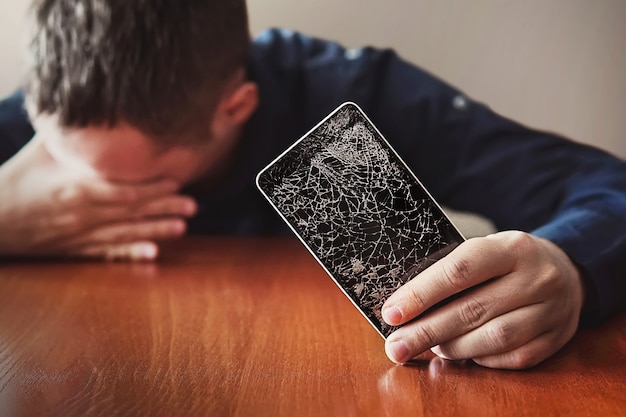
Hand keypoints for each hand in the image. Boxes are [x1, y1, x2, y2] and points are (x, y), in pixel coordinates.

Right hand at [0, 135, 196, 260]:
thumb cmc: (18, 180)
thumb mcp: (42, 151)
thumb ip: (70, 135)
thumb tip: (91, 107)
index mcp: (77, 187)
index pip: (123, 187)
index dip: (151, 186)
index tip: (176, 180)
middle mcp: (83, 213)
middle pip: (131, 210)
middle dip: (164, 207)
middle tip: (193, 205)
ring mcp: (81, 234)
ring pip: (126, 233)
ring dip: (156, 231)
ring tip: (182, 229)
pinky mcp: (77, 249)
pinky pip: (108, 253)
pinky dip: (130, 254)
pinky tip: (152, 256)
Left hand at [382, 231, 584, 368]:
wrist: (568, 272)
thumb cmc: (509, 261)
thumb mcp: (486, 249)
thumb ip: (452, 271)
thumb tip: (404, 305)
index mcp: (512, 247)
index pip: (460, 270)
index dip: (422, 294)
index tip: (392, 313)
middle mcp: (536, 277)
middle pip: (472, 310)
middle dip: (426, 331)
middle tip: (396, 346)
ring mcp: (550, 311)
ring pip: (493, 338)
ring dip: (452, 347)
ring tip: (428, 347)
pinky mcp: (555, 339)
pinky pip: (511, 357)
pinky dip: (481, 358)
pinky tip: (463, 353)